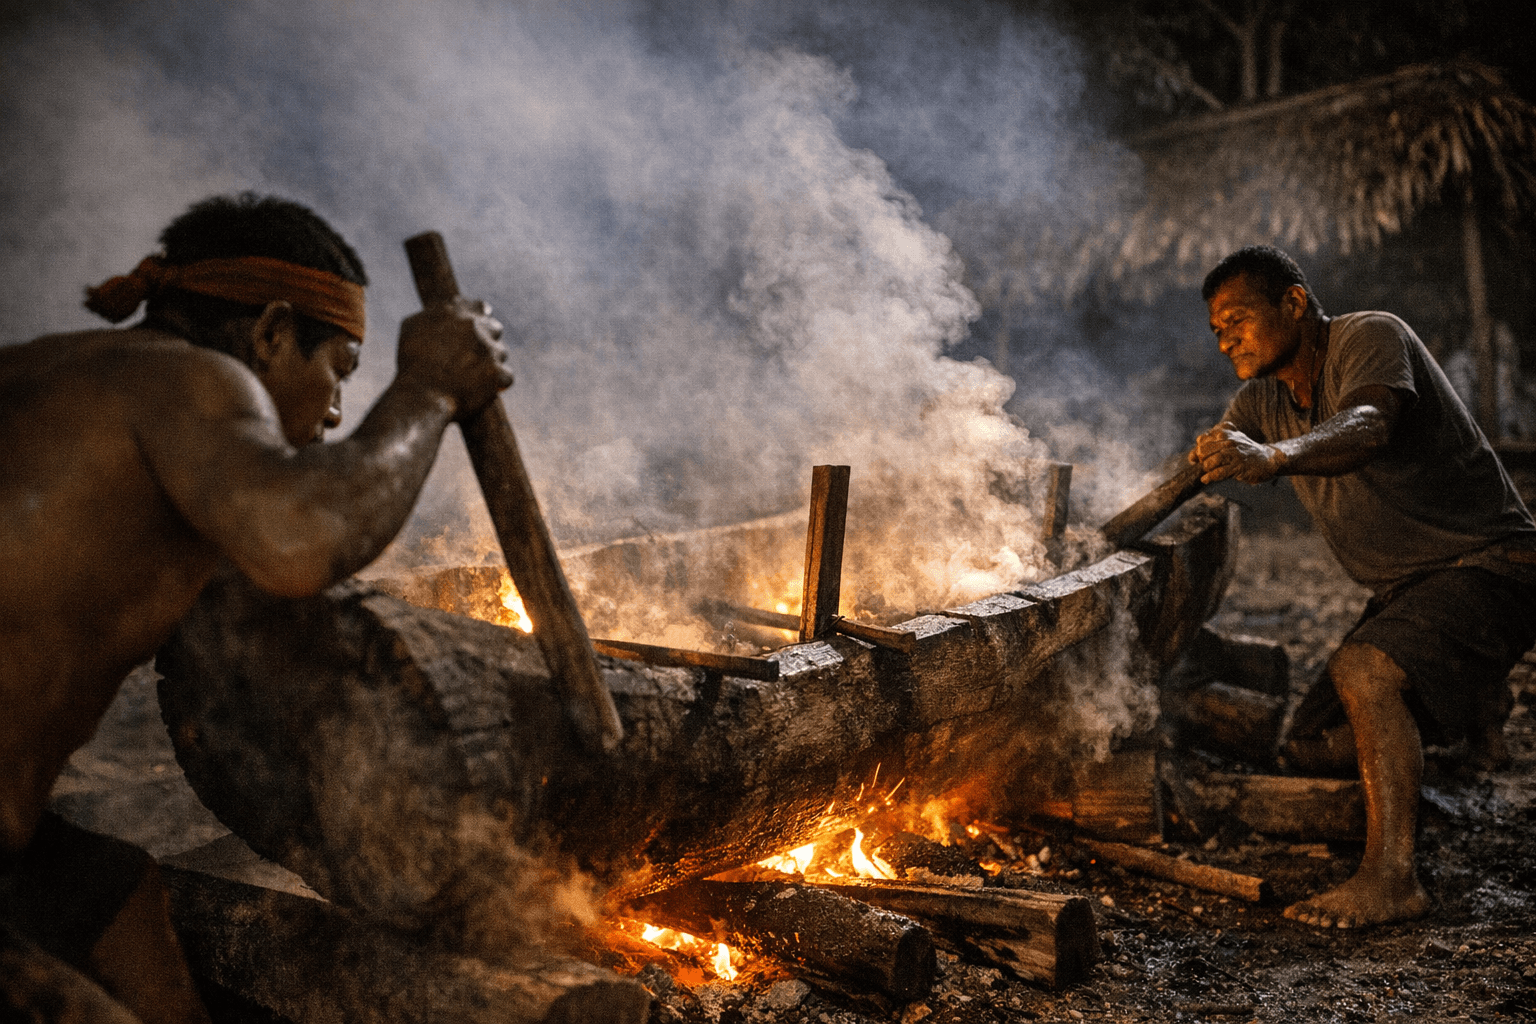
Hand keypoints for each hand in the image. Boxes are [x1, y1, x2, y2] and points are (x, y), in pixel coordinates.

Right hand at [396, 297, 512, 418]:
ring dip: (491, 363)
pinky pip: (507, 375)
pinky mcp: (496, 372)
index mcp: (454, 311)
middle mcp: (473, 325)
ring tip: (473, 377)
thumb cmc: (411, 365)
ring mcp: (487, 348)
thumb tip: (443, 311)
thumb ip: (432, 315)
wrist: (420, 396)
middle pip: (495, 328)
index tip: (479, 330)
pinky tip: (487, 388)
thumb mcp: (411, 329)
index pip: (481, 307)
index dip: (481, 320)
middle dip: (488, 341)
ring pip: (501, 352)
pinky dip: (498, 383)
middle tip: (477, 357)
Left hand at [1191, 421, 1283, 483]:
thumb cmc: (1244, 452)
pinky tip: (1206, 479)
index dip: (1198, 450)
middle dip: (1201, 460)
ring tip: (1209, 471)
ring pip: (1211, 461)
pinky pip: (1219, 472)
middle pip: (1204, 451)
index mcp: (1225, 431)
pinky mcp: (1239, 466)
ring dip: (1206, 468)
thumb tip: (1191, 457)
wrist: (1268, 459)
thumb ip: (1210, 446)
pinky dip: (1209, 477)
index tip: (1199, 457)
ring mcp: (1235, 453)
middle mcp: (1230, 440)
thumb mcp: (1229, 442)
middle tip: (1207, 464)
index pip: (1202, 440)